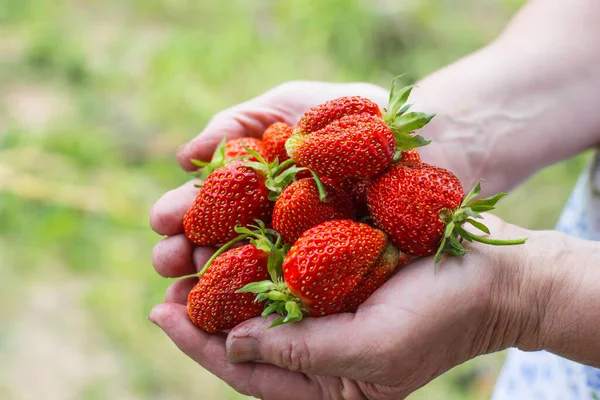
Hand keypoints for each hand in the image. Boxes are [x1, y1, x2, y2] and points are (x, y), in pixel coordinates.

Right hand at [149, 80, 491, 280]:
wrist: (425, 135)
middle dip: (188, 254)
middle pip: (223, 246)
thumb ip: (234, 122)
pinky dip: (262, 305)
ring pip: (249, 277)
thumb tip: (185, 156)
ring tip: (184, 289)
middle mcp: (276, 224)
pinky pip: (294, 296)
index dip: (183, 217)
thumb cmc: (356, 112)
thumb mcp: (289, 102)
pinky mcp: (336, 278)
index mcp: (260, 188)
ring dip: (214, 286)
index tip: (161, 223)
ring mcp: (306, 254)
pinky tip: (235, 313)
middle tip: (166, 259)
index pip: (210, 209)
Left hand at [149, 215, 561, 398]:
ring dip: (227, 275)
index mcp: (326, 383)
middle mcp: (320, 349)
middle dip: (204, 311)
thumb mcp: (372, 352)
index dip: (201, 345)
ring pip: (263, 297)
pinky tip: (237, 230)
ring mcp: (329, 309)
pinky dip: (261, 251)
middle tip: (165, 281)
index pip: (249, 370)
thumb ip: (302, 354)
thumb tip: (234, 344)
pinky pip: (290, 265)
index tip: (161, 314)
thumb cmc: (440, 320)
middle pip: (248, 334)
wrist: (492, 278)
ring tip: (188, 252)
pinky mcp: (340, 272)